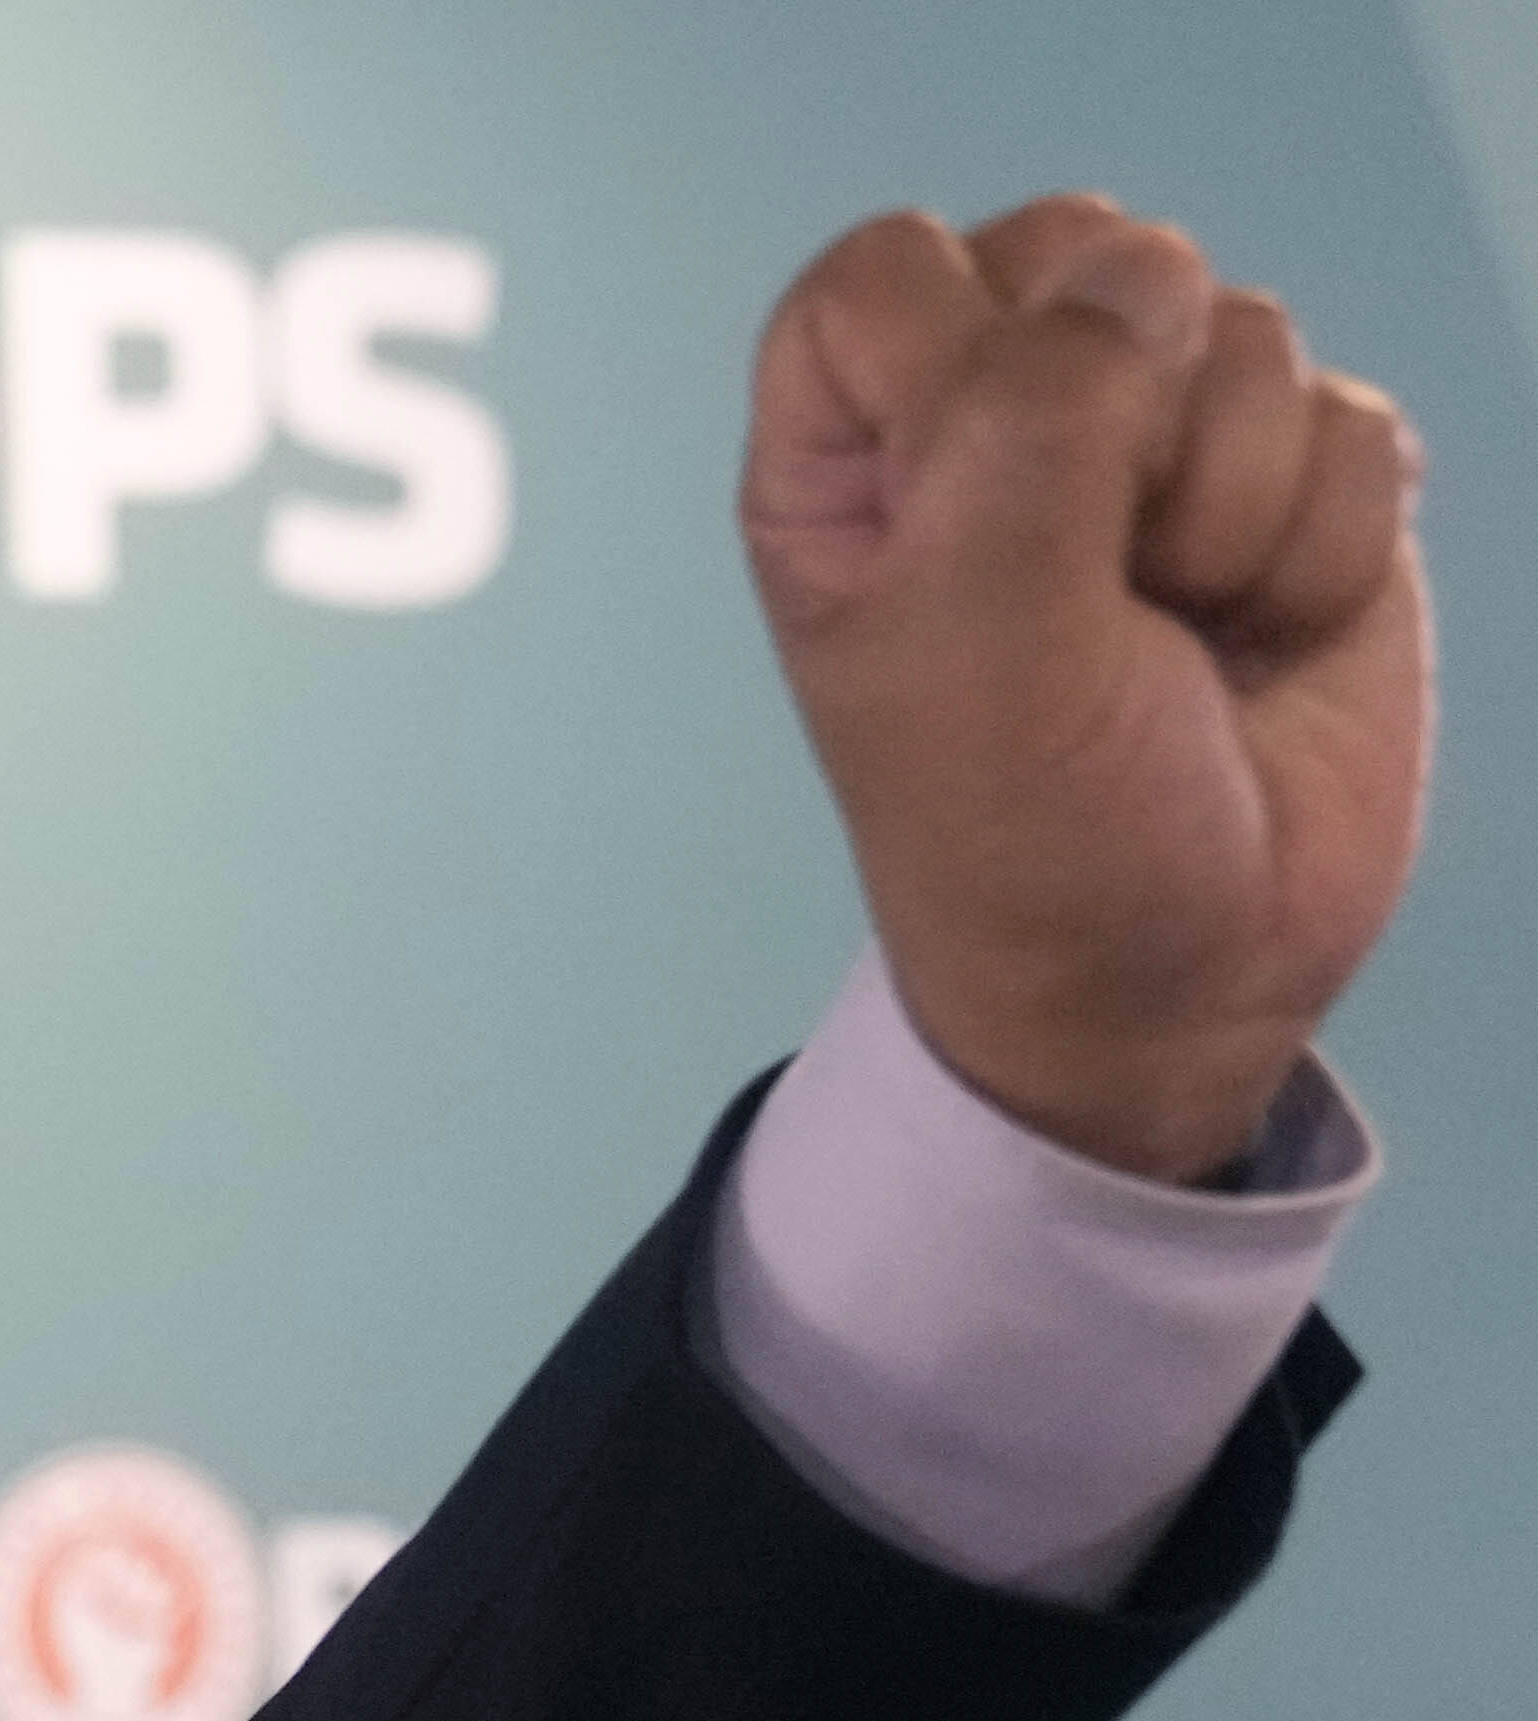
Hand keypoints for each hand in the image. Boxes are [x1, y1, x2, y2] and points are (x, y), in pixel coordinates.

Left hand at [742, 197, 1429, 1181]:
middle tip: (1105, 578)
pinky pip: (1354, 418)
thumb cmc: (1026, 831)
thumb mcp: (974, 636)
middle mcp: (994, 428)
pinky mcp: (1299, 490)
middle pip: (1089, 255)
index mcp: (854, 461)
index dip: (962, 349)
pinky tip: (1268, 634)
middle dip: (1131, 414)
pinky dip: (1325, 541)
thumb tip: (1139, 277)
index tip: (981, 495)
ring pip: (1242, 329)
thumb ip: (1028, 426)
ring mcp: (1159, 449)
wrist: (1179, 976)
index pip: (884, 269)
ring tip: (1181, 632)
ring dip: (1232, 503)